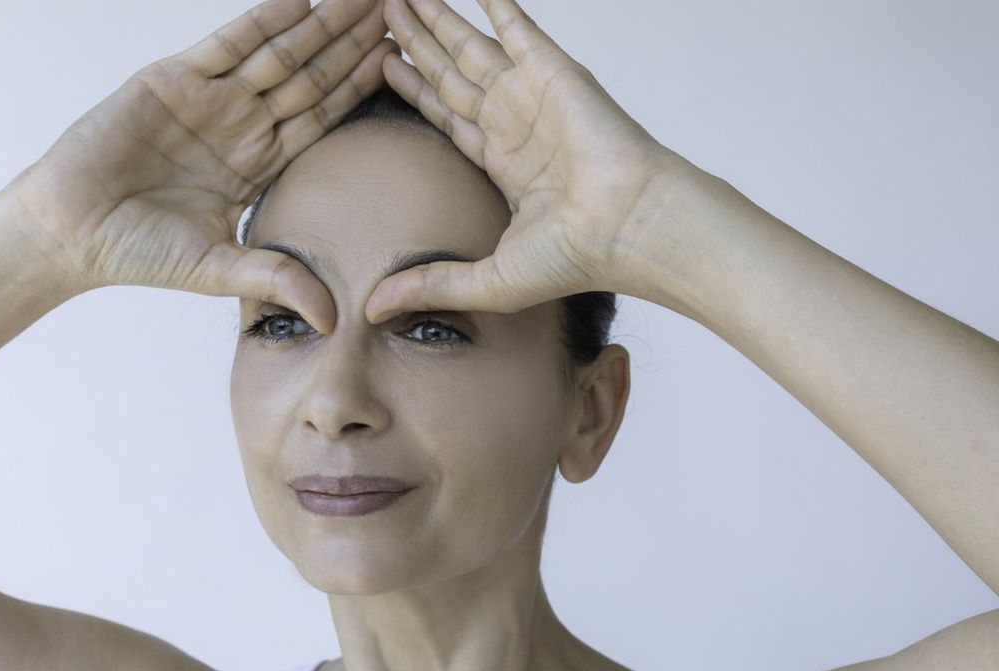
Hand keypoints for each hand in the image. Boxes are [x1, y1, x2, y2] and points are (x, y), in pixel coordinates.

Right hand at [7, 0, 397, 332]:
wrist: (69, 230)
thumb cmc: (138, 251)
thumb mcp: (219, 268)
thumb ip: (276, 279)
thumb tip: (332, 321)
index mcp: (258, 163)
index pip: (321, 118)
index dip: (361, 89)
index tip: (404, 65)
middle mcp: (240, 124)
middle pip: (310, 76)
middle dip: (353, 44)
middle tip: (401, 9)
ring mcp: (209, 99)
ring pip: (277, 54)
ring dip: (321, 24)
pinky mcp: (172, 80)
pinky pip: (226, 45)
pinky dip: (261, 22)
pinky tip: (301, 2)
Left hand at [365, 0, 692, 323]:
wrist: (628, 228)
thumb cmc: (576, 258)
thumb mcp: (486, 279)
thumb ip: (428, 285)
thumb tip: (372, 309)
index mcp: (504, 164)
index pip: (447, 116)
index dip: (414, 90)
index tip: (383, 63)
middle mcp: (515, 124)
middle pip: (451, 74)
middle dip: (417, 44)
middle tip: (382, 12)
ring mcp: (534, 95)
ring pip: (472, 46)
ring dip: (438, 20)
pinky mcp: (553, 72)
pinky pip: (516, 25)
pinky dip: (495, 3)